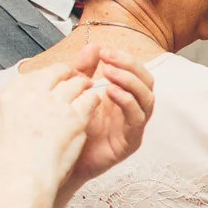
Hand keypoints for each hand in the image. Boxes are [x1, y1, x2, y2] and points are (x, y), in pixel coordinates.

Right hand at [0, 56, 106, 196]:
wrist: (18, 176)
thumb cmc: (2, 161)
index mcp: (8, 95)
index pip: (31, 76)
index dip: (45, 77)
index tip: (51, 81)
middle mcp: (32, 94)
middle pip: (55, 73)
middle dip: (67, 74)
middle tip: (75, 78)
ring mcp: (55, 104)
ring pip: (76, 83)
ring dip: (83, 84)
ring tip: (88, 88)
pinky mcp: (75, 117)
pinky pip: (90, 99)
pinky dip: (93, 99)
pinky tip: (95, 104)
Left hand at [67, 44, 155, 187]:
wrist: (60, 162)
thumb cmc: (69, 129)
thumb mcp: (75, 93)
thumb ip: (84, 70)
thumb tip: (94, 46)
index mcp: (123, 97)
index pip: (137, 73)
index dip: (125, 60)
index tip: (105, 51)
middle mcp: (133, 110)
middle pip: (147, 83)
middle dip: (130, 67)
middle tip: (109, 59)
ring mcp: (133, 126)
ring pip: (147, 99)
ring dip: (130, 82)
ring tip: (110, 73)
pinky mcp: (130, 141)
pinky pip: (137, 118)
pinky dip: (127, 102)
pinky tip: (110, 92)